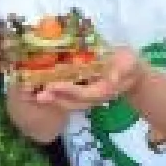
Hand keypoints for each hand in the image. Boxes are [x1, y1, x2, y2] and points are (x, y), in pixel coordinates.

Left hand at [25, 48, 144, 111]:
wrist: (132, 72)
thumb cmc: (129, 64)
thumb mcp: (129, 64)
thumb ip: (121, 70)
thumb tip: (112, 79)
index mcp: (103, 90)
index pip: (83, 94)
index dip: (66, 91)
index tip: (50, 86)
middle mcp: (93, 96)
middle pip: (72, 101)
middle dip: (54, 98)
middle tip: (36, 94)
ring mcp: (87, 95)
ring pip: (67, 101)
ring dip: (52, 98)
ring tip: (33, 93)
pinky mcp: (82, 89)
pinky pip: (66, 95)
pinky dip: (54, 92)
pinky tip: (38, 86)